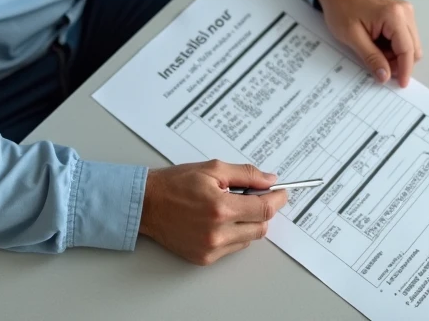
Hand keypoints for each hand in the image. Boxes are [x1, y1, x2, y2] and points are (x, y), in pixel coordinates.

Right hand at [139, 160, 286, 265]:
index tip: (281, 192)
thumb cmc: (175, 184)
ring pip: (248, 239)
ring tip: (231, 207)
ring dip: (248, 223)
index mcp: (220, 208)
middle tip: (254, 196)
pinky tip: (220, 221)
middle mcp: (217, 232)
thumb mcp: (212, 169)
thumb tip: (269, 180)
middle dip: (263, 210)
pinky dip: (234, 234)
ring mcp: (210, 248)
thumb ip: (245, 174)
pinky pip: (232, 248)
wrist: (147, 204)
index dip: (278, 199)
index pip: (264, 209)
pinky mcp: (204, 258)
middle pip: (261, 227)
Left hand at [317, 0, 421, 86]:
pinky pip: (403, 36)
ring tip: (373, 52)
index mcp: (394, 16)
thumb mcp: (353, 37)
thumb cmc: (341, 6)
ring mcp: (404, 11)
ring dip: (395, 54)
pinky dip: (393, 46)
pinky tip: (377, 45)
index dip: (405, 70)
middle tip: (379, 68)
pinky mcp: (400, 12)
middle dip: (399, 63)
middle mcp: (404, 11)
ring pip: (410, 43)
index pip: (407, 50)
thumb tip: (385, 76)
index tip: (401, 84)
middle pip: (413, 48)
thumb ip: (371, 58)